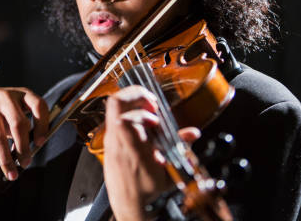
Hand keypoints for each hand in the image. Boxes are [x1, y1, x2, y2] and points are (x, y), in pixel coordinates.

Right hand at [0, 87, 48, 180]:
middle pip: (18, 124)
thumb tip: (27, 154)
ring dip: (6, 160)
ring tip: (12, 175)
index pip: (38, 105)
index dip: (42, 124)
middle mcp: (5, 98)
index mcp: (21, 95)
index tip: (40, 143)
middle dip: (24, 148)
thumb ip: (22, 127)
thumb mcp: (14, 110)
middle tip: (26, 164)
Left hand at [103, 86, 199, 220]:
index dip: (139, 101)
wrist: (130, 205)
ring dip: (132, 105)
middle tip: (150, 101)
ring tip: (148, 114)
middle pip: (115, 103)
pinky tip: (142, 125)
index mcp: (130, 146)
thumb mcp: (169, 171)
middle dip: (135, 95)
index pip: (123, 113)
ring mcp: (110, 141)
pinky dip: (128, 116)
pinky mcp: (108, 144)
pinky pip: (114, 120)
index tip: (154, 106)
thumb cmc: (146, 191)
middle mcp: (116, 140)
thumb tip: (192, 133)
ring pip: (114, 110)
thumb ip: (180, 148)